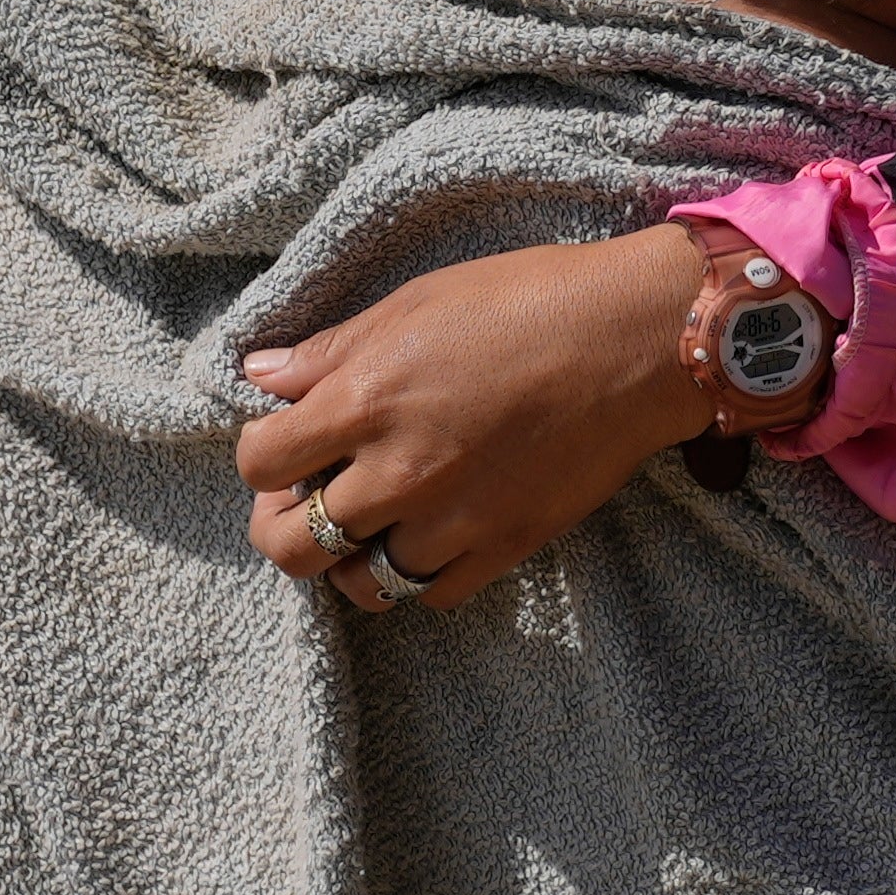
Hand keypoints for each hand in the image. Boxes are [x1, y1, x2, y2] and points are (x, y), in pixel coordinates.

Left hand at [236, 227, 717, 608]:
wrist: (636, 339)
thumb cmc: (527, 300)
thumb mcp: (415, 302)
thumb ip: (331, 350)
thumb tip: (259, 373)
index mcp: (364, 400)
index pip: (260, 462)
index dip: (261, 457)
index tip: (285, 445)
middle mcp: (397, 471)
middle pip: (292, 545)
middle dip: (283, 527)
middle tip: (310, 502)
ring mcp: (453, 517)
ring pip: (363, 582)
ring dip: (354, 559)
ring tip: (371, 527)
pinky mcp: (506, 544)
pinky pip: (434, 594)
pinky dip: (421, 575)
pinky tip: (431, 537)